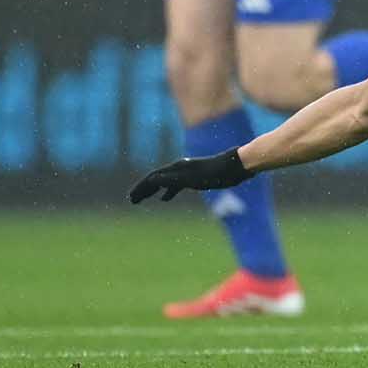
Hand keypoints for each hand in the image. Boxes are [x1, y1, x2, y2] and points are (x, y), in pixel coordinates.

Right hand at [129, 148, 250, 202]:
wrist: (236, 166)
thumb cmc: (215, 173)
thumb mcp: (192, 179)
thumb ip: (173, 180)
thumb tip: (152, 180)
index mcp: (177, 168)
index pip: (153, 178)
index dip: (141, 188)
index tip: (131, 199)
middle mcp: (180, 168)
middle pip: (156, 179)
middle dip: (143, 189)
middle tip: (132, 201)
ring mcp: (188, 172)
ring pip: (165, 182)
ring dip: (153, 190)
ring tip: (143, 200)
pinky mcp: (196, 176)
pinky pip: (176, 184)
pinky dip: (167, 191)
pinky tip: (165, 199)